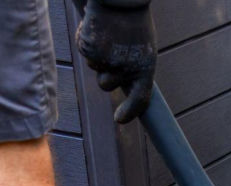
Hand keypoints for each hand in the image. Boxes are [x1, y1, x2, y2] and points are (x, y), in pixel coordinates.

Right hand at [75, 0, 155, 122]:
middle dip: (104, 73)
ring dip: (97, 55)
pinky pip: (85, 52)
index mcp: (145, 69)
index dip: (130, 112)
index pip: (140, 100)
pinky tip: (97, 28)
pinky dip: (87, 41)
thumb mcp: (143, 47)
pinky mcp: (90, 50)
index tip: (119, 119)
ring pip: (94, 67)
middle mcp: (126, 69)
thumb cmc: (134, 21)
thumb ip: (134, 67)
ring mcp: (107, 61)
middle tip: (111, 51)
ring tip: (107, 34)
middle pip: (106, 85)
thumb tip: (126, 87)